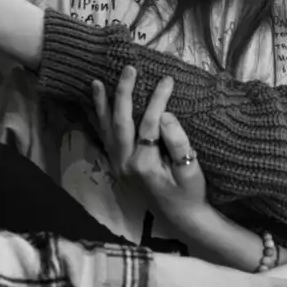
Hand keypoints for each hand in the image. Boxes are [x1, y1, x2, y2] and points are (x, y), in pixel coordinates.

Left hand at [94, 68, 205, 224]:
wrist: (181, 218)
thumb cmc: (190, 193)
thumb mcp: (191, 170)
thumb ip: (177, 143)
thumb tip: (164, 114)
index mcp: (143, 164)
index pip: (148, 123)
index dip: (158, 99)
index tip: (167, 80)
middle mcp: (124, 163)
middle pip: (119, 122)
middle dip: (123, 93)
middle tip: (129, 69)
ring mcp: (118, 164)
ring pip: (105, 129)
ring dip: (101, 104)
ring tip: (95, 82)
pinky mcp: (117, 164)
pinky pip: (105, 137)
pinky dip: (100, 119)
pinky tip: (98, 106)